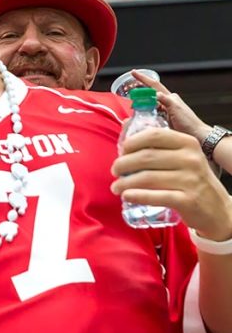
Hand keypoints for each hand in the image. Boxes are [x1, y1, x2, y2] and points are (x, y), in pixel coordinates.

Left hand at [112, 128, 231, 241]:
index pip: (153, 135)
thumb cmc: (192, 180)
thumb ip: (157, 142)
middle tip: (115, 170)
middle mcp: (190, 159)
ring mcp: (190, 180)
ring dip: (125, 182)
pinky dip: (137, 195)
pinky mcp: (188, 200)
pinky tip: (126, 195)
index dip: (132, 142)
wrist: (217, 209)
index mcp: (187, 143)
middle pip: (146, 157)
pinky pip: (156, 196)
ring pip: (147, 177)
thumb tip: (124, 123)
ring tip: (116, 187)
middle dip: (123, 164)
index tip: (121, 151)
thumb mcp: (182, 156)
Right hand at [131, 70, 211, 143]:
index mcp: (170, 97)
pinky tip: (139, 115)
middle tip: (129, 91)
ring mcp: (164, 111)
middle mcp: (166, 102)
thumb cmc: (189, 122)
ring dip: (141, 102)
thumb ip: (167, 100)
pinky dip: (144, 112)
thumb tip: (156, 94)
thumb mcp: (177, 109)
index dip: (143, 79)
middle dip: (139, 90)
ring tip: (132, 103)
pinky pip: (150, 113)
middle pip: (150, 93)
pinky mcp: (162, 119)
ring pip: (149, 103)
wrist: (197, 135)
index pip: (154, 85)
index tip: (133, 73)